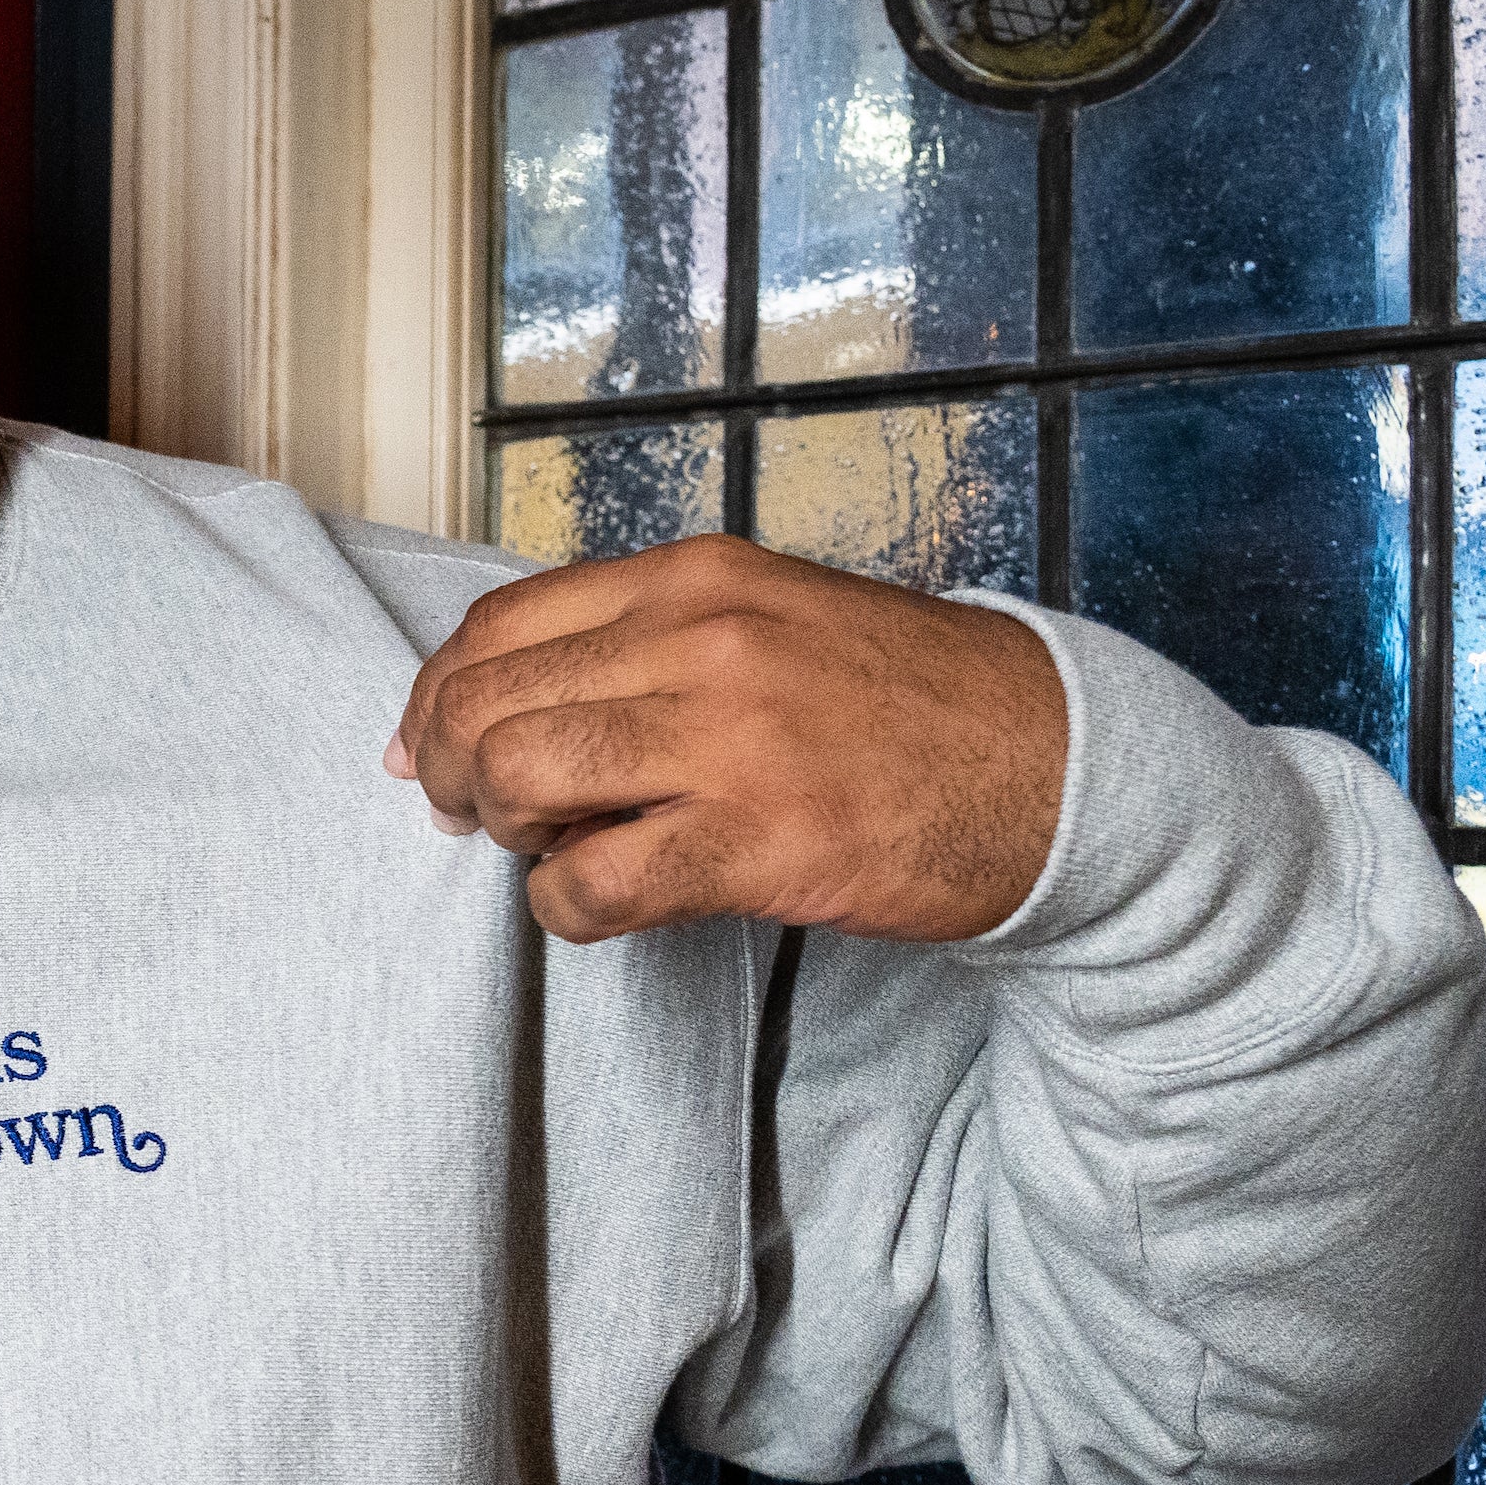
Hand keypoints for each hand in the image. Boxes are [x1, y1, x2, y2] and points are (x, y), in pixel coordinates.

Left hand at [383, 535, 1065, 946]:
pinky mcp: (757, 840)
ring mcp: (728, 739)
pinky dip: (565, 907)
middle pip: (486, 703)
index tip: (431, 751)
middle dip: (457, 774)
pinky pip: (590, 885)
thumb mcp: (769, 620)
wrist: (1053, 764)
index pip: (498, 625)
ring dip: (507, 833)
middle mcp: (700, 639)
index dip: (438, 699)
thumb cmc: (904, 703)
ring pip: (519, 780)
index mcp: (694, 577)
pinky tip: (605, 900)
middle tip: (490, 816)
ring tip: (556, 848)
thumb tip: (494, 707)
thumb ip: (643, 645)